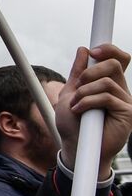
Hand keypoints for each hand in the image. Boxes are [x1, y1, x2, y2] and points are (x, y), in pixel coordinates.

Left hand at [55, 44, 131, 178]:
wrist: (75, 146)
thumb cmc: (73, 123)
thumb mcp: (70, 93)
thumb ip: (77, 72)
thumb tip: (84, 50)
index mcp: (108, 82)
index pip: (118, 59)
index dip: (109, 49)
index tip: (93, 51)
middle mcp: (119, 90)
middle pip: (114, 64)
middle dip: (90, 71)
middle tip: (78, 85)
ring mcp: (125, 101)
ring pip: (106, 82)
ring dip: (84, 92)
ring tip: (75, 105)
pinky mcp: (127, 114)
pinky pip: (107, 98)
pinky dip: (87, 102)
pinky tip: (79, 110)